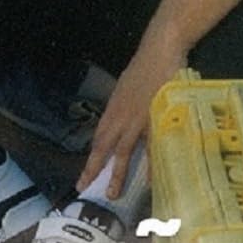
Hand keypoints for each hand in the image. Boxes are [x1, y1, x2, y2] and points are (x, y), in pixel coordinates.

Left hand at [76, 35, 186, 199]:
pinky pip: (150, 146)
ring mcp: (136, 118)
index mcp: (113, 109)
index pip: (99, 138)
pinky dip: (149, 164)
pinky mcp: (154, 118)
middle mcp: (120, 116)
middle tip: (83, 189)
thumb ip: (125, 106)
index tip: (83, 176)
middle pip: (103, 147)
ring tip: (112, 194)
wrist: (160, 48)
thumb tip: (123, 121)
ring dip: (116, 174)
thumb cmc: (146, 66)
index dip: (91, 158)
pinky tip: (147, 180)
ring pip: (122, 152)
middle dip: (93, 169)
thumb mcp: (128, 87)